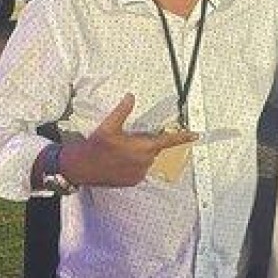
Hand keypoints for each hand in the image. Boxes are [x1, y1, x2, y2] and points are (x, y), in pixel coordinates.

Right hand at [60, 94, 195, 186]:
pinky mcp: (133, 181)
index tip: (195, 135)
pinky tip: (119, 160)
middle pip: (154, 148)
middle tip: (128, 139)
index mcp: (141, 148)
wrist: (81, 168)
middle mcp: (144, 162)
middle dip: (145, 142)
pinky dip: (134, 163)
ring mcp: (139, 174)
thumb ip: (122, 111)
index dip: (182, 137)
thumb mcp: (108, 126)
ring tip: (120, 151)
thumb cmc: (95, 147)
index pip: (166, 141)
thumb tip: (130, 97)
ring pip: (147, 159)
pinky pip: (140, 169)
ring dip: (139, 153)